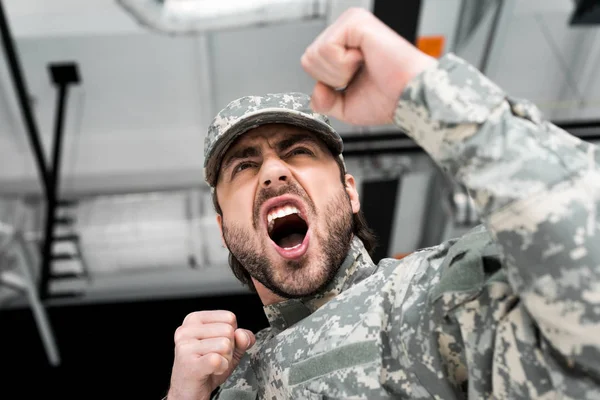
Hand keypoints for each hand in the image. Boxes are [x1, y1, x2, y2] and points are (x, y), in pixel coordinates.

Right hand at [167, 311, 255, 399]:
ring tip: (212, 364)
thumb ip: (242, 338)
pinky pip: (219, 360)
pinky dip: (222, 368)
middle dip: (229, 348)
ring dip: (225, 359)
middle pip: (228, 330)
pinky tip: (212, 370)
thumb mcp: (229, 348)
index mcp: (194, 319)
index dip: (231, 334)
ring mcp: (186, 346)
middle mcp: (186, 330)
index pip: (229, 317)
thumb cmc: (207, 366)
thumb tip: (242, 334)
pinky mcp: (189, 363)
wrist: (189, 391)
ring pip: (225, 345)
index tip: (217, 344)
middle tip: (214, 357)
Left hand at [300, 7, 436, 125]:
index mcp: (343, 45)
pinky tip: (364, 59)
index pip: (310, 64)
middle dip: (331, 78)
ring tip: (363, 67)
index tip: (354, 82)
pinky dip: (343, 64)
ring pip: (315, 54)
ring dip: (338, 72)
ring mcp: (350, 22)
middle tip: (358, 76)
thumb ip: (324, 102)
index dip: (328, 83)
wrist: (409, 98)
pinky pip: (326, 48)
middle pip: (308, 59)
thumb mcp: (346, 107)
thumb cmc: (387, 99)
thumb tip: (316, 90)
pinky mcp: (355, 22)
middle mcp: (345, 29)